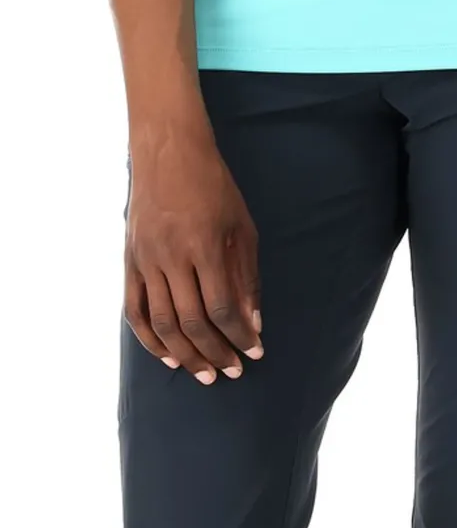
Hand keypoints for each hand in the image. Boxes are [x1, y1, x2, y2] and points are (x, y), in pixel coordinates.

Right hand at [124, 117, 263, 383]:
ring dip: (185, 353)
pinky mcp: (130, 262)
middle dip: (216, 353)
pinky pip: (134, 310)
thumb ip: (247, 277)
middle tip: (233, 372)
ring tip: (205, 373)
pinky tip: (168, 356)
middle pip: (192, 322)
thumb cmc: (213, 187)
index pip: (223, 307)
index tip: (255, 352)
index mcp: (205, 246)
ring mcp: (146, 261)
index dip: (240, 336)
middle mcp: (172, 257)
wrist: (167, 153)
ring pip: (162, 322)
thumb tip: (253, 323)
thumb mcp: (242, 227)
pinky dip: (150, 339)